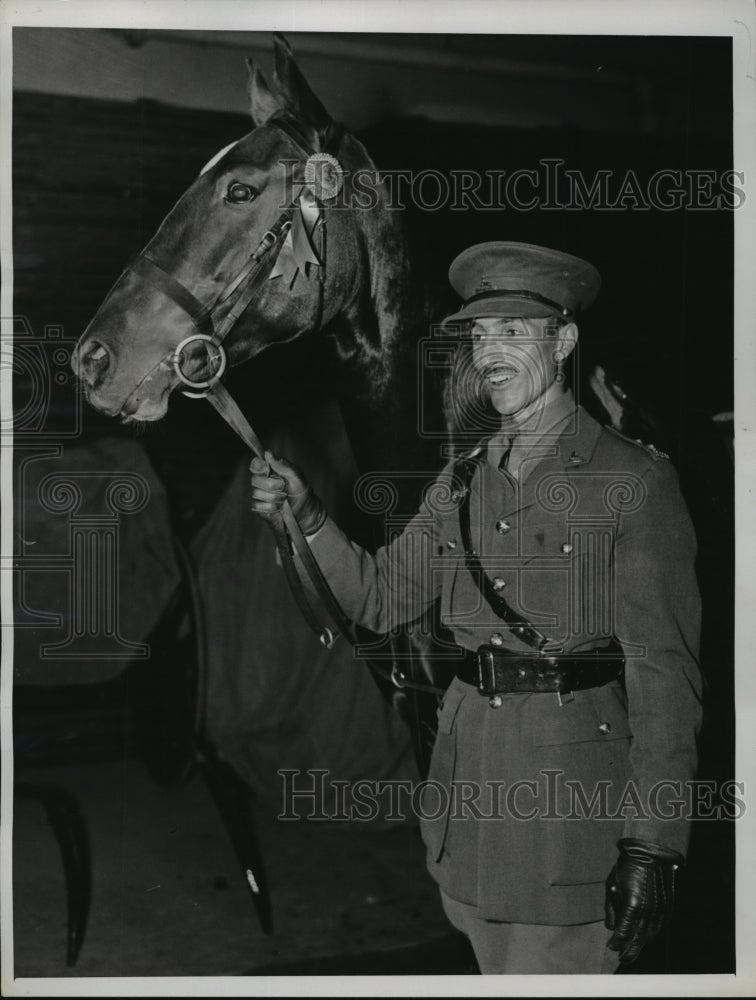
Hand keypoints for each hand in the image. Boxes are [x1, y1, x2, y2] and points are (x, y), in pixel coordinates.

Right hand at [249, 451, 325, 536]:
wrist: (305, 510)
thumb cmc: (300, 490)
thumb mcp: (296, 475)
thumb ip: (282, 465)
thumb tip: (268, 453)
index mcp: (270, 470)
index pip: (256, 464)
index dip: (259, 467)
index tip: (267, 470)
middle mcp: (262, 481)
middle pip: (255, 480)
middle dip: (272, 485)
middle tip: (283, 487)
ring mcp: (259, 495)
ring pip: (257, 494)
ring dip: (275, 497)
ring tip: (284, 499)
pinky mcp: (259, 508)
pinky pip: (258, 506)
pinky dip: (272, 507)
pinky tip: (279, 507)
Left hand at [605, 838, 682, 964]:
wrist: (650, 852)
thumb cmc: (627, 866)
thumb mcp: (611, 883)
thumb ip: (611, 907)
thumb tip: (611, 927)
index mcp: (632, 904)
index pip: (623, 932)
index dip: (617, 942)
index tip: (611, 947)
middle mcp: (648, 910)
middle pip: (638, 939)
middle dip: (630, 950)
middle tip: (624, 959)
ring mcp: (660, 909)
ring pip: (650, 934)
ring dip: (641, 943)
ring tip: (633, 948)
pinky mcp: (667, 907)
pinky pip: (660, 926)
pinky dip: (652, 933)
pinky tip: (646, 935)